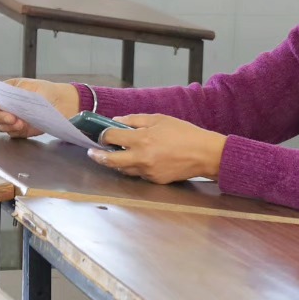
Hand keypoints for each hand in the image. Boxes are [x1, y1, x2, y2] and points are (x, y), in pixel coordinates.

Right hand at [0, 79, 78, 138]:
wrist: (61, 104)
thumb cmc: (44, 91)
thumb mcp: (26, 86)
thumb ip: (10, 93)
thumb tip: (0, 99)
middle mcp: (1, 107)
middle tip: (11, 116)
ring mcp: (8, 119)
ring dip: (8, 125)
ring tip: (21, 121)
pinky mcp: (17, 130)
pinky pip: (10, 134)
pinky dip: (16, 130)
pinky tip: (24, 125)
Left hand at [88, 114, 227, 184]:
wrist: (205, 154)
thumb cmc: (184, 133)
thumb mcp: (159, 119)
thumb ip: (135, 120)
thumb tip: (117, 121)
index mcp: (142, 139)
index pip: (111, 137)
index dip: (103, 135)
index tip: (100, 134)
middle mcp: (142, 157)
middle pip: (110, 160)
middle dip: (98, 156)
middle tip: (92, 152)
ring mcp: (148, 171)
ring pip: (123, 169)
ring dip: (116, 162)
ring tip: (114, 155)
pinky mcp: (155, 180)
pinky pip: (138, 174)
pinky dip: (134, 167)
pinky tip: (138, 159)